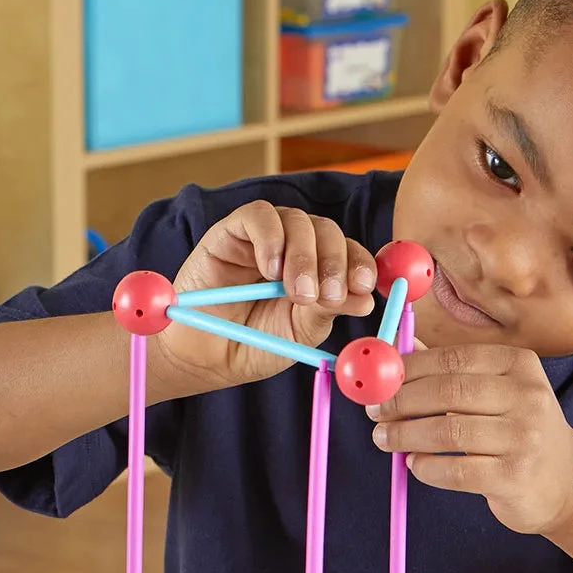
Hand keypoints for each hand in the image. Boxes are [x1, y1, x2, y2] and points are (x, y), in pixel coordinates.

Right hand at [155, 201, 375, 391]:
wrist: (206, 356)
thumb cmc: (255, 343)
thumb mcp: (299, 334)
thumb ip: (327, 312)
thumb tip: (366, 299)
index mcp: (321, 271)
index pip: (351, 254)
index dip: (361, 265)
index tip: (364, 287)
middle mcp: (297, 247)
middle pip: (328, 232)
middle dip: (334, 264)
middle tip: (327, 297)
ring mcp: (266, 236)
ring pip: (298, 221)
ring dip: (305, 256)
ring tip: (297, 293)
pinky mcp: (233, 231)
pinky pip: (259, 216)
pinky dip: (270, 238)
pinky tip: (269, 269)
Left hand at [366, 344, 572, 533]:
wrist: (567, 481)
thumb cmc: (517, 430)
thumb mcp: (495, 390)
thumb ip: (449, 370)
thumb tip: (396, 350)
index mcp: (518, 365)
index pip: (453, 358)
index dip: (408, 368)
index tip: (377, 381)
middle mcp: (527, 396)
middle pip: (448, 391)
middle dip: (401, 401)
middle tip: (374, 411)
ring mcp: (525, 437)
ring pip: (448, 432)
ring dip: (406, 436)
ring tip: (384, 439)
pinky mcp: (515, 477)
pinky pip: (456, 471)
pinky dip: (427, 468)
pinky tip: (415, 464)